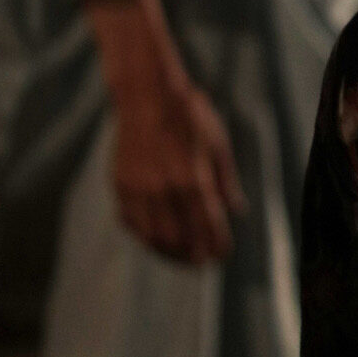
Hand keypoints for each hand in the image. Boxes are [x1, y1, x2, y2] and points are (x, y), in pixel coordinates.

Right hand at [84, 0, 245, 263]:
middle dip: (193, 255)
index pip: (207, 226)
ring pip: (152, 237)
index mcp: (192, 179)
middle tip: (202, 261)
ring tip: (181, 256)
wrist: (147, 95)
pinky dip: (144, 236)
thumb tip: (236, 210)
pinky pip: (131, 222)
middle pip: (179, 239)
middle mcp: (164, 189)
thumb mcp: (218, 144)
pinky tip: (155, 238)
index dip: (216, 244)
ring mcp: (139, 189)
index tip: (222, 254)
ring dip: (168, 252)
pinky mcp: (120, 185)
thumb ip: (225, 181)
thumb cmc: (189, 116)